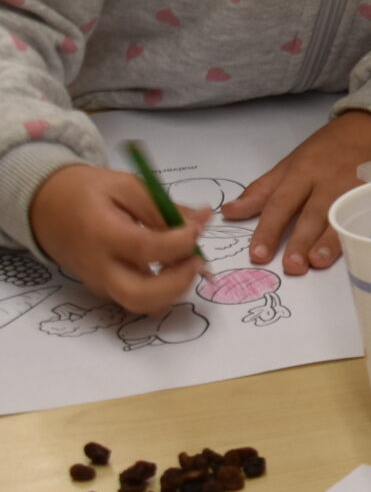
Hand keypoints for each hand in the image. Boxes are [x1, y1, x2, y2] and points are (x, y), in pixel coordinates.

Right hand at [27, 164, 207, 313]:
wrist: (46, 208)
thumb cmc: (88, 192)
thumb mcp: (126, 186)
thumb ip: (164, 206)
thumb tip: (204, 219)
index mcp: (101, 234)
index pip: (145, 249)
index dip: (180, 242)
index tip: (199, 227)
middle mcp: (98, 267)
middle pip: (140, 296)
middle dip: (179, 282)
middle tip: (198, 259)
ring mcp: (100, 283)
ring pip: (142, 305)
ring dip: (174, 289)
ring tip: (188, 261)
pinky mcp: (105, 289)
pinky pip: (138, 299)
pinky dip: (163, 289)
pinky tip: (173, 266)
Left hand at [228, 110, 370, 273]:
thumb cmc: (329, 148)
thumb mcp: (292, 162)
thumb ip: (262, 190)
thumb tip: (229, 212)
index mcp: (303, 171)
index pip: (280, 203)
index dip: (268, 230)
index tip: (258, 255)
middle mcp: (328, 180)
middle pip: (312, 213)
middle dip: (300, 240)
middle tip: (290, 266)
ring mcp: (356, 186)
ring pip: (341, 216)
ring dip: (330, 241)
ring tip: (317, 262)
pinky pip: (369, 214)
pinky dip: (361, 231)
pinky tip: (357, 247)